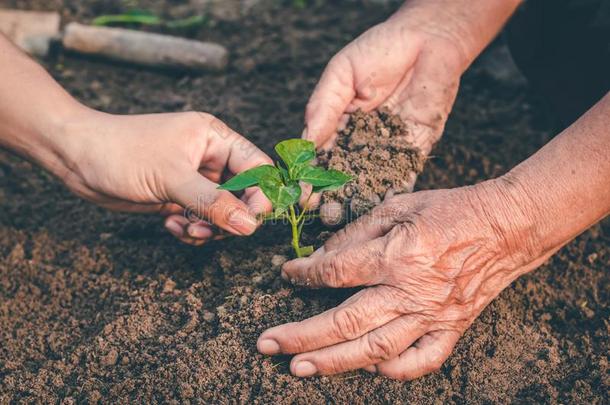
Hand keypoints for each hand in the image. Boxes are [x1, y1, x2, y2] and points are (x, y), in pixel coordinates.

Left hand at [58, 110, 271, 244]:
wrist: (77, 158)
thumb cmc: (121, 152)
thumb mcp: (171, 177)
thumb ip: (213, 202)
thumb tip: (250, 225)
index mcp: (215, 139)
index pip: (258, 168)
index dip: (262, 196)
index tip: (252, 221)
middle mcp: (210, 158)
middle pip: (244, 196)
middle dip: (230, 218)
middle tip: (209, 229)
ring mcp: (194, 180)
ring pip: (222, 214)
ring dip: (208, 228)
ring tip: (186, 228)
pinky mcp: (179, 197)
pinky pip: (201, 220)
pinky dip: (191, 229)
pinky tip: (168, 224)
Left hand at [258, 180, 549, 379]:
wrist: (506, 227)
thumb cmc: (450, 210)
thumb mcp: (399, 206)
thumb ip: (358, 232)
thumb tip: (322, 256)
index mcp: (396, 255)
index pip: (335, 272)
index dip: (304, 275)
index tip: (286, 275)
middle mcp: (410, 291)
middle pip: (345, 321)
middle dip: (301, 335)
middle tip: (267, 343)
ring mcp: (432, 315)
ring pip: (374, 349)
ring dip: (333, 361)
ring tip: (298, 368)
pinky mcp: (451, 328)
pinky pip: (421, 361)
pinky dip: (393, 371)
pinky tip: (368, 371)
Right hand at [304, 0, 520, 222]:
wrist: (428, 40)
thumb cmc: (380, 50)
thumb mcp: (341, 74)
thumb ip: (324, 106)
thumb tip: (306, 140)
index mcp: (338, 124)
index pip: (320, 155)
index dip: (310, 175)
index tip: (301, 193)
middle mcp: (360, 141)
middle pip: (343, 174)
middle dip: (332, 195)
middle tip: (322, 215)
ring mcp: (387, 148)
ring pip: (370, 179)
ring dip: (358, 199)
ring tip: (346, 218)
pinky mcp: (415, 149)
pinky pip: (404, 174)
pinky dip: (394, 191)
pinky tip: (382, 207)